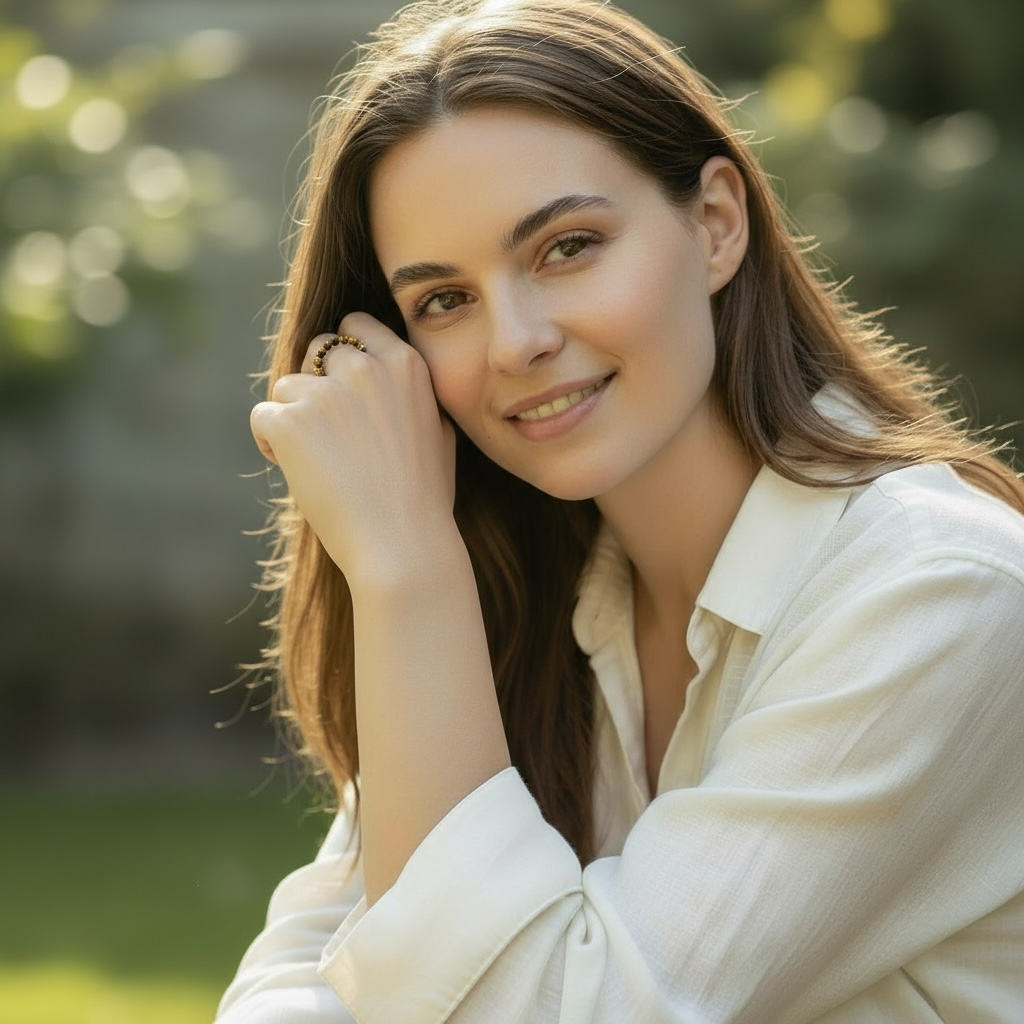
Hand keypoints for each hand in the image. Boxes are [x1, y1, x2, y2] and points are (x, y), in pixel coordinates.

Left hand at [250, 313, 457, 584]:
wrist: (403, 545)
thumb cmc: (424, 500)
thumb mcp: (439, 433)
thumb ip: (412, 396)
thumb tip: (389, 380)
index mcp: (405, 365)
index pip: (356, 326)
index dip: (344, 354)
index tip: (342, 385)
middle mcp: (365, 368)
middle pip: (317, 349)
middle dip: (316, 383)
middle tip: (326, 430)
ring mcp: (325, 394)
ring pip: (287, 386)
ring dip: (294, 418)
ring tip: (317, 462)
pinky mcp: (291, 423)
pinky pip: (263, 417)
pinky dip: (271, 443)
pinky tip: (295, 470)